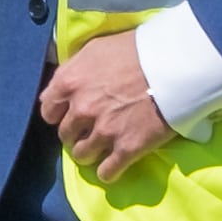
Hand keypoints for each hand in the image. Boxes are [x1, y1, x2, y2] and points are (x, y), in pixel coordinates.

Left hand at [40, 29, 173, 175]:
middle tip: (89, 130)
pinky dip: (108, 172)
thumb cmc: (137, 49)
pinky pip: (106, 172)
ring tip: (101, 148)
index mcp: (70, 82)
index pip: (48, 110)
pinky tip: (114, 165)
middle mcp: (81, 109)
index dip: (58, 113)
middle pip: (65, 135)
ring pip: (82, 155)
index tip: (69, 114)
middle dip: (76, 133)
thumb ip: (74, 68)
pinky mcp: (126, 149)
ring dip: (89, 153)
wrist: (174, 64)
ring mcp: (103, 131)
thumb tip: (63, 84)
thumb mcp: (96, 48)